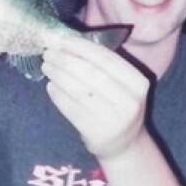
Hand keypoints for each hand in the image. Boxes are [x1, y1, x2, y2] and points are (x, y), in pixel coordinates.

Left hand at [41, 35, 151, 161]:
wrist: (125, 145)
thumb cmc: (118, 106)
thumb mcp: (123, 86)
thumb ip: (101, 65)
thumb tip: (67, 43)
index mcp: (138, 83)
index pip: (107, 59)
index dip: (82, 47)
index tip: (63, 40)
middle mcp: (130, 102)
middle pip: (91, 74)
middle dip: (66, 60)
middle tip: (49, 52)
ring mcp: (114, 120)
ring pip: (79, 91)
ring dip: (59, 75)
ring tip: (47, 66)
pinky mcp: (97, 133)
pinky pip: (72, 109)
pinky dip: (58, 96)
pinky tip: (50, 86)